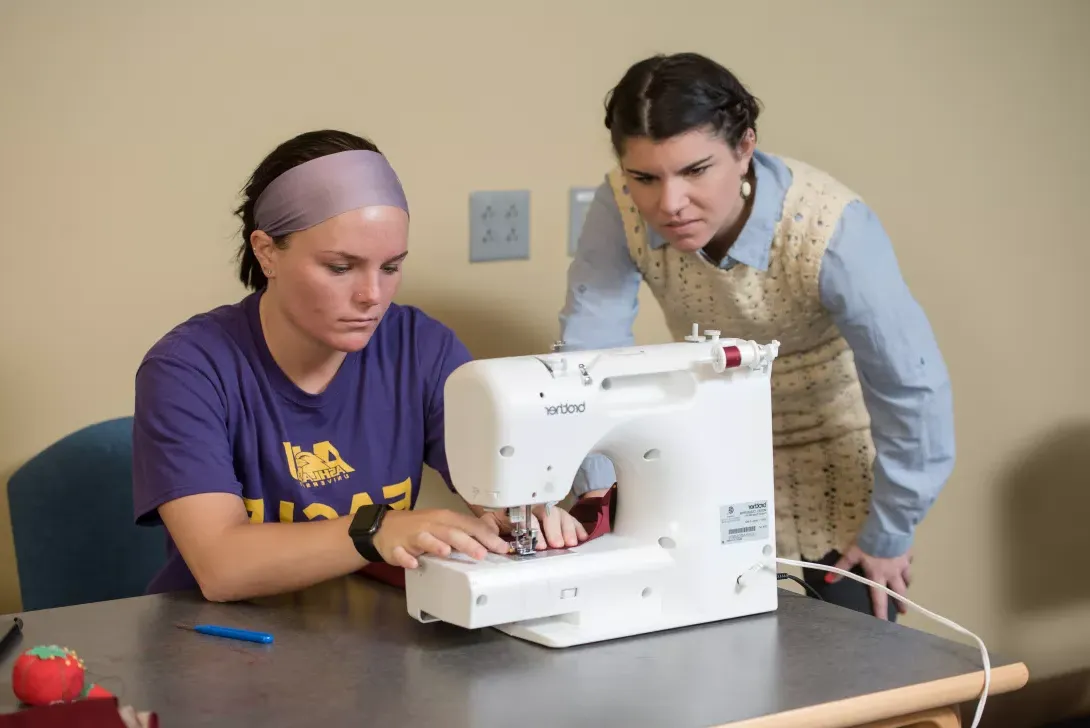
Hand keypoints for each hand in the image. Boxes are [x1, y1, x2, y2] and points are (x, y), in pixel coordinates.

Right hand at [372, 508, 509, 568]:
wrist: (385, 527)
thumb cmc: (421, 527)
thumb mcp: (444, 525)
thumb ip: (465, 532)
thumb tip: (491, 540)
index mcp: (445, 519)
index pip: (469, 525)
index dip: (486, 536)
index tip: (501, 547)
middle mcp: (431, 525)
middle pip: (451, 532)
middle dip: (467, 542)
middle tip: (482, 554)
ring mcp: (412, 536)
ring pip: (426, 539)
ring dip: (436, 545)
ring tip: (447, 553)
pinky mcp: (396, 547)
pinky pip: (401, 553)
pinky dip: (407, 558)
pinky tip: (413, 563)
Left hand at [479, 504, 588, 549]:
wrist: (501, 510)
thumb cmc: (497, 519)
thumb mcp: (488, 523)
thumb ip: (488, 532)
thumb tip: (493, 544)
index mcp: (517, 506)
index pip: (527, 515)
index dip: (534, 529)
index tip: (538, 545)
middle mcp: (534, 506)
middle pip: (547, 513)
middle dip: (553, 529)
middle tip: (557, 544)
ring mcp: (547, 509)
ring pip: (560, 514)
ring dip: (567, 529)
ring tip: (570, 543)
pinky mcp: (557, 515)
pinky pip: (569, 518)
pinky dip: (576, 527)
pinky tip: (581, 537)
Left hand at [828, 542, 911, 619]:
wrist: (888, 527)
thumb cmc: (869, 542)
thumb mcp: (852, 553)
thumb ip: (842, 567)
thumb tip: (828, 580)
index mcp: (878, 575)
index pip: (879, 598)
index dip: (880, 611)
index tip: (884, 623)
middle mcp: (892, 573)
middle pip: (898, 591)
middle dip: (901, 602)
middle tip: (904, 612)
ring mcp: (902, 563)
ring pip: (907, 578)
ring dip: (906, 584)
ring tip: (906, 587)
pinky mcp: (908, 552)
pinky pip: (909, 561)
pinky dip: (908, 564)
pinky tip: (907, 562)